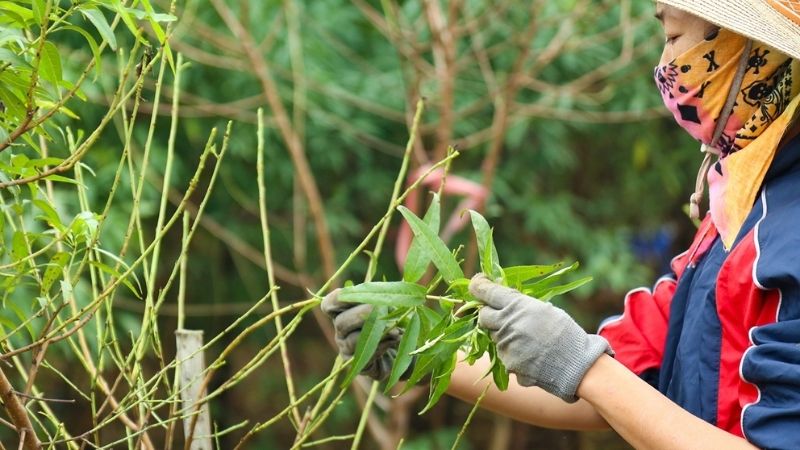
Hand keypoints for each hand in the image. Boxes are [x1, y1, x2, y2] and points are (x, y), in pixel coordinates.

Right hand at [321, 289, 400, 380]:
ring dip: (377, 331)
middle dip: (362, 313)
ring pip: (352, 341)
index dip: (340, 298)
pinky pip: (367, 355)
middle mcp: (342, 332)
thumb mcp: (390, 304)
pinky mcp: (362, 366)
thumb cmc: (396, 320)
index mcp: (344, 312)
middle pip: (341, 323)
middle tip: (383, 308)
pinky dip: (383, 344)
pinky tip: (395, 337)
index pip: (330, 305)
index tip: (359, 290)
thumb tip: (386, 297)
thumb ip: (384, 297)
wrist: (406, 347)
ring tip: (395, 328)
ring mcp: (349, 351)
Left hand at [469, 274, 611, 402]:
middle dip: (488, 313)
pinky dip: (513, 352)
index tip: (477, 283)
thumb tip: (501, 298)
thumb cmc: (565, 333)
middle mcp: (507, 325)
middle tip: (501, 314)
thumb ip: (520, 304)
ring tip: (528, 339)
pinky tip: (531, 354)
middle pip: (483, 316)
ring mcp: (505, 346)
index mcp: (517, 306)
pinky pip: (504, 354)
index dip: (478, 286)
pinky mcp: (507, 364)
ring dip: (504, 335)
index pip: (486, 292)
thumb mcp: (544, 309)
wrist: (576, 365)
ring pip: (494, 336)